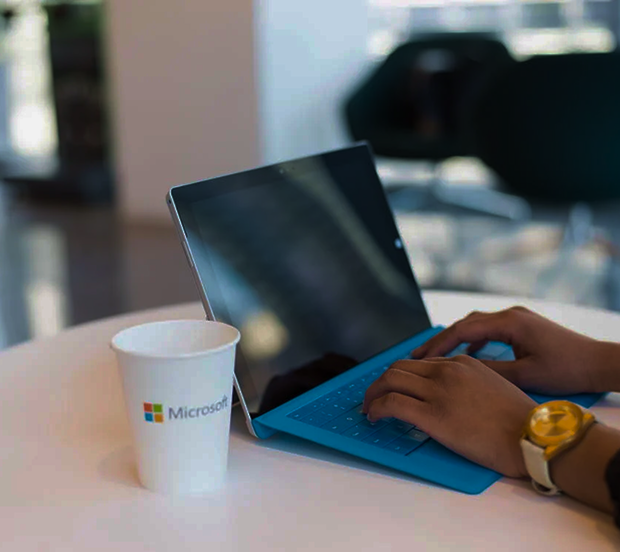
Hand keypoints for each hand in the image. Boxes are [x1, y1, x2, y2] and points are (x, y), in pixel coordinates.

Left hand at [363, 356, 535, 476]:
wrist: (534, 437)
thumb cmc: (520, 421)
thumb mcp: (492, 388)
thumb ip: (467, 384)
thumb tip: (448, 396)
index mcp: (462, 363)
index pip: (419, 364)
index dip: (402, 377)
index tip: (394, 388)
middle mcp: (447, 371)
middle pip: (398, 368)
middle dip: (381, 382)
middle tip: (374, 396)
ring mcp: (439, 391)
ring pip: (390, 381)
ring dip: (373, 393)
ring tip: (369, 408)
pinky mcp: (432, 415)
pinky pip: (391, 404)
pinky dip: (376, 408)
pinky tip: (374, 417)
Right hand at [413, 306, 618, 394]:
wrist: (598, 362)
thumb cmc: (567, 369)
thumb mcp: (524, 374)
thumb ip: (490, 370)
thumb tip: (460, 370)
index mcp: (509, 322)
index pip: (463, 330)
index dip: (438, 344)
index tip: (419, 358)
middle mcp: (511, 315)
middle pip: (465, 324)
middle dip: (441, 340)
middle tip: (417, 356)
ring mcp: (517, 318)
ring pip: (476, 326)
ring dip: (455, 340)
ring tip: (435, 356)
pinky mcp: (522, 326)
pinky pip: (489, 330)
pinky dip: (473, 341)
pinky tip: (467, 355)